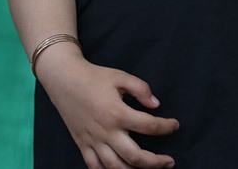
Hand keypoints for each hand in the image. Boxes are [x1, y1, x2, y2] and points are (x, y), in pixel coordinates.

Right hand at [38, 49, 178, 168]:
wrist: (63, 78)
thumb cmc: (92, 76)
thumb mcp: (120, 76)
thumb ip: (141, 89)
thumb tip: (156, 105)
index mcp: (117, 113)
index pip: (150, 126)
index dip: (166, 127)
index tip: (174, 125)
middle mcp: (106, 131)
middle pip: (136, 157)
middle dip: (156, 162)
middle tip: (169, 161)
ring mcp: (93, 141)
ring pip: (117, 167)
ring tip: (148, 168)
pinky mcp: (82, 144)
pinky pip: (95, 167)